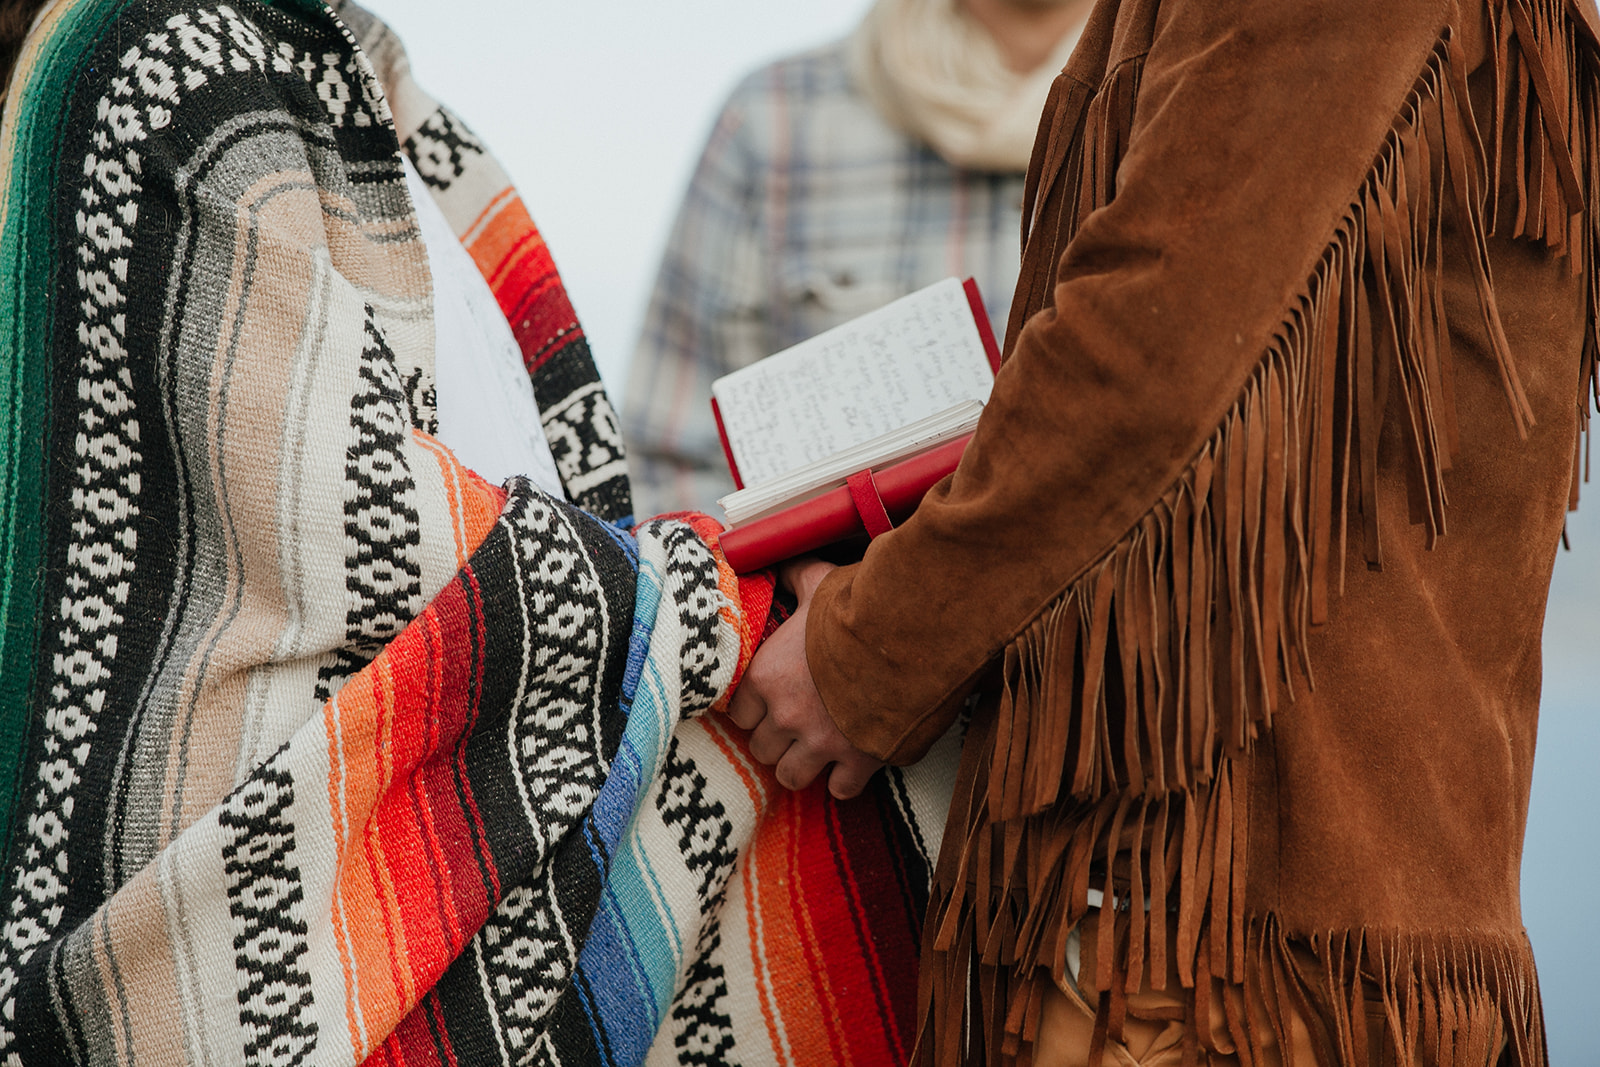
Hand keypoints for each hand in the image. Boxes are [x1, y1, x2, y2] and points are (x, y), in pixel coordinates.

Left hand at [726, 558, 883, 798]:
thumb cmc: (861, 608)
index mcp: (767, 676)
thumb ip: (796, 576)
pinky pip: (838, 790)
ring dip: (804, 765)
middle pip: (762, 749)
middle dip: (779, 740)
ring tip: (819, 750)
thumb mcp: (821, 582)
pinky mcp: (857, 761)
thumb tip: (782, 562)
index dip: (757, 710)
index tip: (772, 703)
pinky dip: (844, 781)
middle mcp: (786, 715)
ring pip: (792, 776)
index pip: (740, 714)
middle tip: (798, 726)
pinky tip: (852, 763)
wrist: (911, 636)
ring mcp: (820, 743)